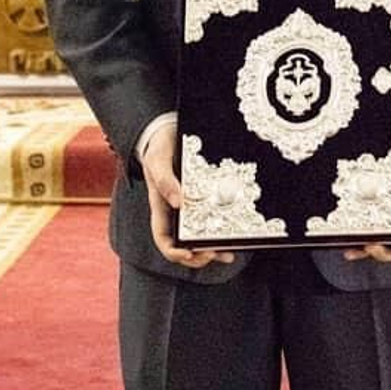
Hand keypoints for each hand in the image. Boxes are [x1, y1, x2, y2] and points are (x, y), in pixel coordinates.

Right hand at [139, 123, 234, 270]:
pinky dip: (221, 233)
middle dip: (198, 255)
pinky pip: (211, 222)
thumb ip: (165, 180)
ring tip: (227, 254)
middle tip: (213, 253)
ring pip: (198, 239)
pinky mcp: (202, 201)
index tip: (189, 253)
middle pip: (183, 246)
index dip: (174, 252)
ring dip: (212, 251)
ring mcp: (188, 209)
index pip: (163, 238)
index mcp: (160, 207)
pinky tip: (232, 239)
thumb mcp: (158, 160)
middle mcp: (174, 213)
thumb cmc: (159, 148)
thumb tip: (178, 202)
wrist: (168, 134)